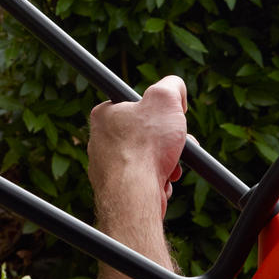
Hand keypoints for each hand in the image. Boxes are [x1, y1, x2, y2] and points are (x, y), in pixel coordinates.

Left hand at [88, 76, 189, 200]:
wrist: (134, 193)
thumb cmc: (146, 145)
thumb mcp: (165, 98)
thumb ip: (172, 85)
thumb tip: (176, 91)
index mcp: (105, 115)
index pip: (136, 105)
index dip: (159, 111)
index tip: (170, 119)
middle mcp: (100, 140)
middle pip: (145, 134)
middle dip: (167, 141)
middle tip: (178, 145)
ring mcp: (107, 167)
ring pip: (146, 158)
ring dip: (166, 162)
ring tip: (172, 167)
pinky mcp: (116, 189)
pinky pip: (143, 180)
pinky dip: (157, 181)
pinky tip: (162, 183)